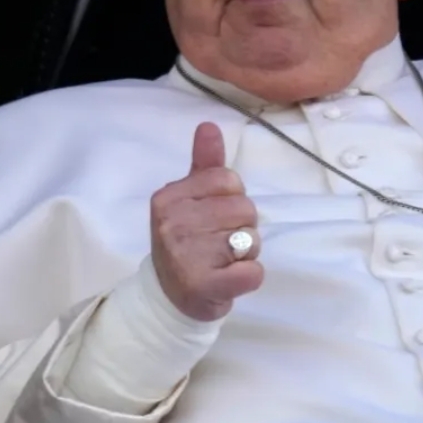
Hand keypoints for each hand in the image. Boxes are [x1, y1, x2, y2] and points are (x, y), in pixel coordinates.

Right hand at [150, 122, 262, 320]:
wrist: (168, 297)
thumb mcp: (190, 198)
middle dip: (241, 226)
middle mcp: (174, 224)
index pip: (229, 180)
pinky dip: (250, 276)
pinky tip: (229, 279)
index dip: (232, 198)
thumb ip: (204, 164)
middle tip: (219, 242)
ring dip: (246, 252)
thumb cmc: (186, 240)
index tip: (214, 216)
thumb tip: (209, 125)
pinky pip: (253, 272)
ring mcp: (187, 257)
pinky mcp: (205, 286)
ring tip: (222, 261)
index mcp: (169, 198)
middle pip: (244, 209)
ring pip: (252, 239)